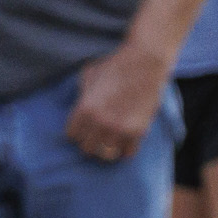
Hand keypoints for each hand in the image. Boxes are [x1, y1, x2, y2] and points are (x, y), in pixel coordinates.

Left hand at [65, 43, 171, 163]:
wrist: (146, 62)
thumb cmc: (116, 65)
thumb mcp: (90, 74)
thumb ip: (82, 94)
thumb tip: (79, 106)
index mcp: (85, 108)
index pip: (71, 135)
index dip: (77, 130)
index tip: (84, 126)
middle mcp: (100, 122)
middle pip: (87, 148)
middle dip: (91, 140)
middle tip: (97, 133)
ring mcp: (120, 129)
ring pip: (106, 155)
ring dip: (107, 148)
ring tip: (110, 140)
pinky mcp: (138, 132)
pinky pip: (127, 154)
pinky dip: (125, 149)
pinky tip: (126, 140)